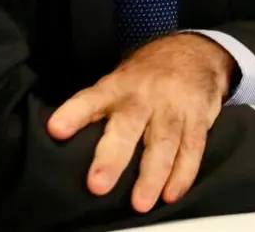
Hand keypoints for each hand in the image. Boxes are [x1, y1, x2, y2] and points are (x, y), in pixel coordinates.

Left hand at [47, 33, 233, 211]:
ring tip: (140, 203)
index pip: (91, 99)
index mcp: (117, 87)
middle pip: (128, 126)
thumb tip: (67, 145)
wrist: (195, 52)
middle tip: (98, 185)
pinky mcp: (198, 117)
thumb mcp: (119, 82)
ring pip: (163, 142)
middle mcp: (144, 96)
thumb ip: (98, 110)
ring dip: (152, 175)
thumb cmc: (146, 77)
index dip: (74, 114)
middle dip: (113, 158)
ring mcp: (173, 107)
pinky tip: (171, 194)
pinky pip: (192, 148)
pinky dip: (183, 174)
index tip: (56, 129)